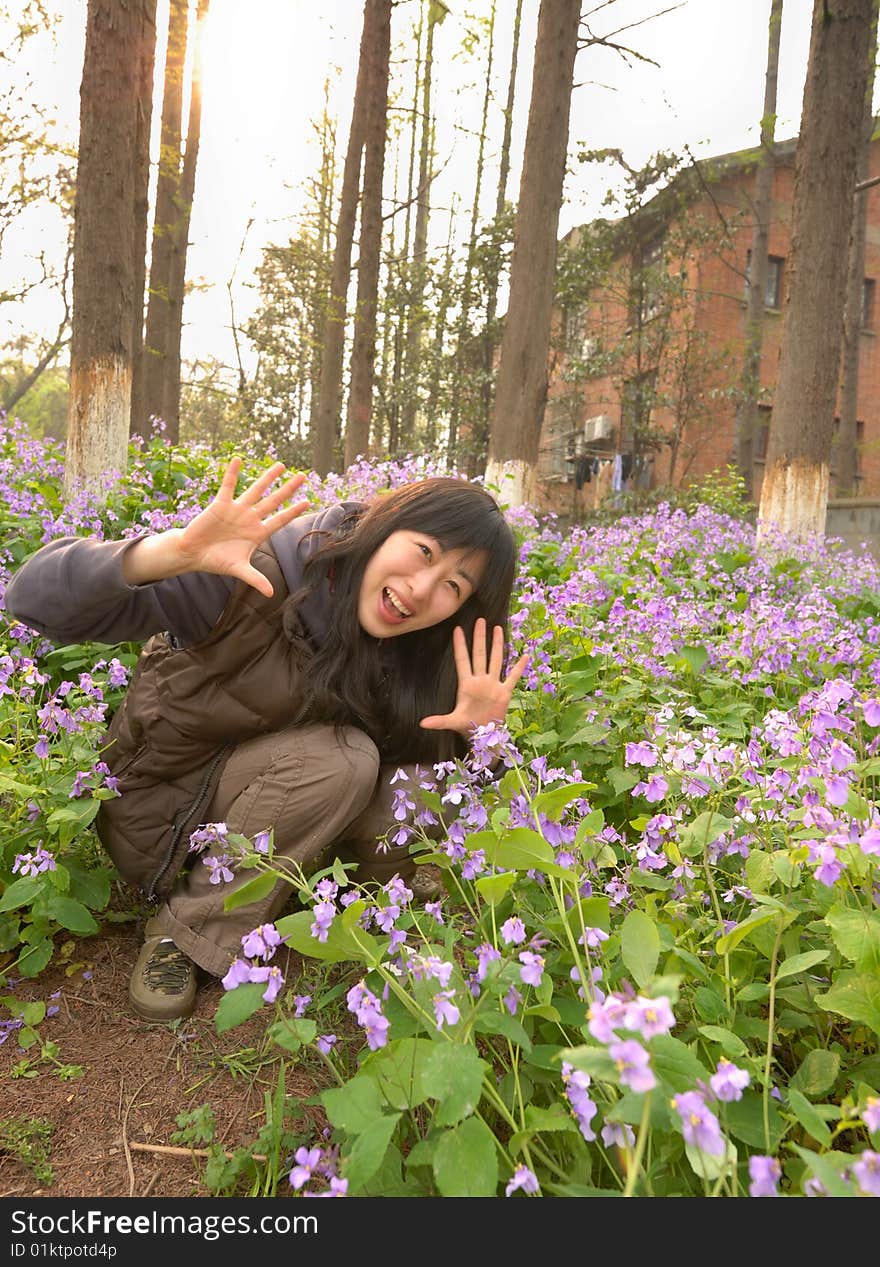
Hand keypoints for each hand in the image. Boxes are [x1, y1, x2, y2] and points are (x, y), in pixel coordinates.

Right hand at [176, 458, 309, 596]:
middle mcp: (250, 518)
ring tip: (282, 465)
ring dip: (268, 478)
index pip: (280, 520)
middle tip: (303, 477)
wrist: (193, 554)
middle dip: (288, 490)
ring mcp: (237, 510)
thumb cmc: (216, 561)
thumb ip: (256, 579)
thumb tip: (271, 595)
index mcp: (257, 533)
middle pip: (273, 501)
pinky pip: (228, 486)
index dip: (293, 512)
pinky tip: (239, 459)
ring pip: (256, 490)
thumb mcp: (239, 570)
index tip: (307, 502)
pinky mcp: (220, 504)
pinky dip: (233, 473)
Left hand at [419, 618, 528, 735]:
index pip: (462, 660)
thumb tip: (422, 724)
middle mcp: (480, 680)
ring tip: (497, 628)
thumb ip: (439, 721)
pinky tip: (524, 655)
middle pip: (480, 654)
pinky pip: (513, 677)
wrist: (484, 736)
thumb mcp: (453, 722)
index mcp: (467, 685)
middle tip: (480, 620)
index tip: (456, 630)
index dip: (460, 646)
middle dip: (479, 638)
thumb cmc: (467, 727)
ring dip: (497, 645)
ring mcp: (493, 684)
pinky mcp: (504, 692)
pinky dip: (519, 667)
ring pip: (496, 659)